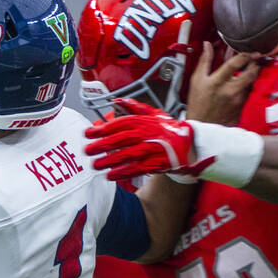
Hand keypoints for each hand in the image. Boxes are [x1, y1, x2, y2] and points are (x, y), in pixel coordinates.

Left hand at [84, 99, 212, 180]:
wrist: (190, 144)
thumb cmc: (168, 129)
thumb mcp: (153, 113)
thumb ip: (134, 106)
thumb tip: (116, 100)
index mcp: (143, 122)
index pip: (117, 124)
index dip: (100, 129)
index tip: (88, 133)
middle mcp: (145, 136)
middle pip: (118, 141)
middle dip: (100, 146)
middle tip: (87, 151)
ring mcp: (150, 151)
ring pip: (125, 157)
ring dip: (108, 162)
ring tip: (95, 166)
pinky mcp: (155, 165)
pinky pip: (135, 170)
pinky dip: (122, 174)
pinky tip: (111, 176)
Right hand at [185, 42, 259, 124]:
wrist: (201, 125)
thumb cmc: (197, 103)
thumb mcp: (197, 80)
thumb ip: (204, 61)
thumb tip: (207, 45)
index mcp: (218, 82)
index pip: (236, 63)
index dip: (245, 55)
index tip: (248, 52)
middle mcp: (230, 91)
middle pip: (251, 73)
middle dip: (255, 64)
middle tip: (255, 59)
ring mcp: (237, 101)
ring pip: (251, 84)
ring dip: (252, 76)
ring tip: (249, 70)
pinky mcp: (241, 108)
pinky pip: (248, 94)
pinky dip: (247, 88)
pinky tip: (242, 85)